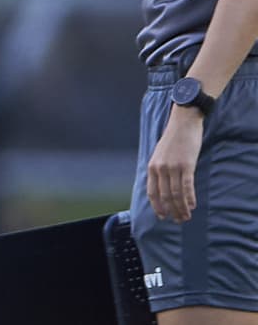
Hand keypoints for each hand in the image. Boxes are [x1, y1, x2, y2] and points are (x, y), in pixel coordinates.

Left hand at [146, 105, 204, 222]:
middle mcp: (160, 168)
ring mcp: (172, 167)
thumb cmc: (173, 139)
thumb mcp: (160, 155)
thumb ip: (159, 169)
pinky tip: (192, 206)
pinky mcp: (186, 165)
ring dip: (181, 208)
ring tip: (186, 217)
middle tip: (178, 221)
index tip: (163, 216)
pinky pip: (187, 186)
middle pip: (164, 196)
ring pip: (176, 194)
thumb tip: (162, 186)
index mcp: (151, 167)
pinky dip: (189, 198)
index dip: (157, 206)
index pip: (152, 192)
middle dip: (171, 211)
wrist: (183, 123)